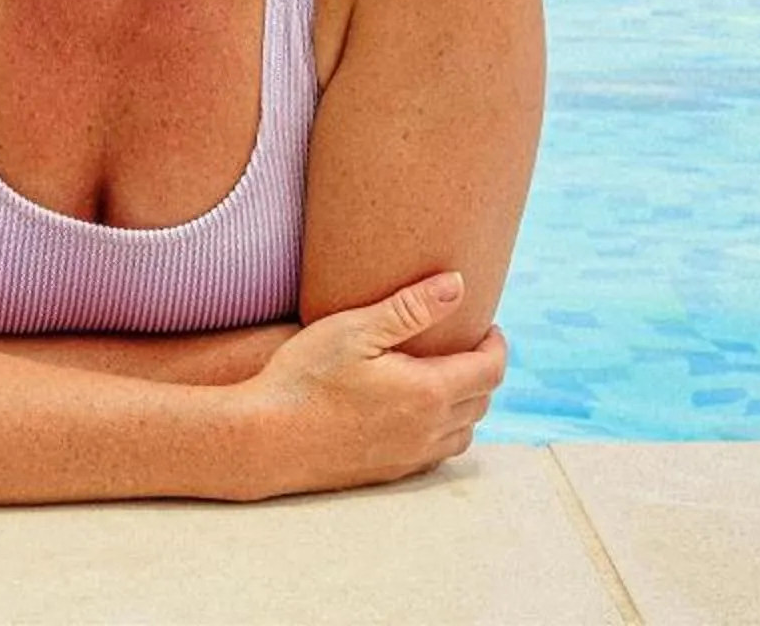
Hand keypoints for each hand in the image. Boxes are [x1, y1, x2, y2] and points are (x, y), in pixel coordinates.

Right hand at [240, 272, 504, 496]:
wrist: (263, 440)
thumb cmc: (304, 378)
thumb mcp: (356, 329)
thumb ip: (411, 307)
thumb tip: (458, 285)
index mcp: (428, 392)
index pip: (490, 370)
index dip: (496, 344)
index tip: (486, 324)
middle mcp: (427, 431)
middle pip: (481, 402)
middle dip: (483, 370)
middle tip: (465, 343)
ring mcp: (409, 457)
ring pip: (463, 434)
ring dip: (466, 404)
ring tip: (445, 376)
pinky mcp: (388, 473)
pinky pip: (436, 455)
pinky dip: (443, 431)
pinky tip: (417, 414)